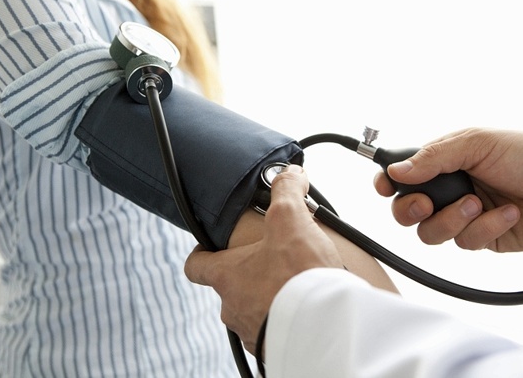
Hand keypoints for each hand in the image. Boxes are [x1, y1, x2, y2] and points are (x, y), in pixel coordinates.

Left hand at [184, 165, 343, 353]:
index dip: (202, 251)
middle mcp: (233, 307)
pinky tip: (305, 306)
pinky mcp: (274, 348)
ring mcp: (252, 331)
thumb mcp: (290, 219)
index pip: (196, 265)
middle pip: (230, 286)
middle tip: (273, 258)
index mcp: (226, 276)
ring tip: (294, 283)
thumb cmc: (299, 276)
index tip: (214, 244)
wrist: (326, 326)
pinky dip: (285, 317)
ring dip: (268, 295)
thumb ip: (286, 191)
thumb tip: (290, 174)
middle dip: (250, 271)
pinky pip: (274, 329)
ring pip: (252, 308)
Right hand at [375, 128, 522, 251]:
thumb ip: (434, 157)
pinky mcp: (482, 237)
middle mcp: (448, 191)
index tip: (384, 188)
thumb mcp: (478, 143)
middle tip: (427, 204)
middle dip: (411, 210)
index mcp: (443, 163)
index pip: (402, 176)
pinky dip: (487, 228)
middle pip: (406, 212)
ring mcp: (463, 216)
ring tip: (479, 204)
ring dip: (453, 220)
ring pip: (431, 233)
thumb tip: (396, 170)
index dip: (387, 184)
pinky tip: (509, 213)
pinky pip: (466, 243)